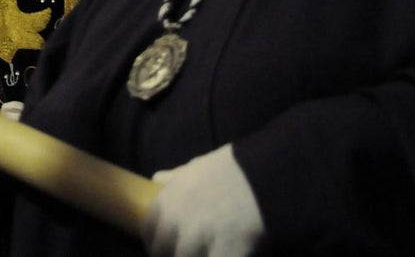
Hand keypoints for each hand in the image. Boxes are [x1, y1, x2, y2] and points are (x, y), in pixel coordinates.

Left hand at [142, 144, 263, 256]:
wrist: (266, 177)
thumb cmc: (233, 167)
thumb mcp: (197, 166)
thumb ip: (175, 178)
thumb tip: (157, 178)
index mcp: (167, 202)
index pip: (148, 231)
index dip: (156, 239)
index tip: (166, 243)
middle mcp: (176, 226)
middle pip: (162, 252)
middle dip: (173, 253)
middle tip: (189, 250)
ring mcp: (198, 245)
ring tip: (206, 251)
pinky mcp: (223, 256)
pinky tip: (227, 255)